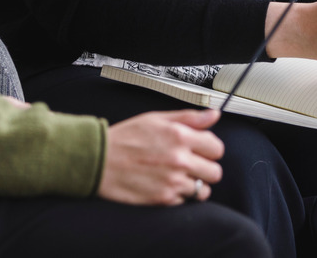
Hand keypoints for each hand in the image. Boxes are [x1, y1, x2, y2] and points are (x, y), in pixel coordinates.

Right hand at [97, 109, 224, 205]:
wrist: (98, 161)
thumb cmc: (125, 138)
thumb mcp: (156, 119)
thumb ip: (189, 118)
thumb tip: (214, 115)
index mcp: (180, 136)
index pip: (217, 148)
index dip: (210, 149)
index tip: (201, 150)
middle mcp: (180, 160)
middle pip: (215, 172)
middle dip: (205, 168)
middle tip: (191, 165)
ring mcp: (172, 181)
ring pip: (202, 190)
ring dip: (194, 185)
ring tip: (179, 177)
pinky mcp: (162, 199)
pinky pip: (184, 201)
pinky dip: (178, 196)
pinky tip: (165, 185)